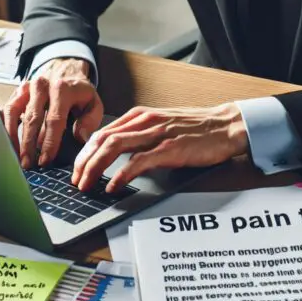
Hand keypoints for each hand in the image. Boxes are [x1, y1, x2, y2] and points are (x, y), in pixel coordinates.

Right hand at [3, 58, 102, 168]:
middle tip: (28, 164)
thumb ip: (90, 121)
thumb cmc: (79, 92)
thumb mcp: (94, 103)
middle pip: (32, 118)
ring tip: (16, 156)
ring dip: (13, 137)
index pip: (54, 119)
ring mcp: (27, 87)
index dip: (49, 142)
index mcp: (63, 89)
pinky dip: (5, 126)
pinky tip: (7, 141)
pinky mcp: (18, 91)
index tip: (45, 159)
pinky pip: (7, 109)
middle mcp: (42, 85)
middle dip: (28, 144)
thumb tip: (80, 137)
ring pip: (15, 113)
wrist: (67, 70)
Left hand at [71, 104, 248, 192]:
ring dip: (95, 167)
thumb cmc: (197, 128)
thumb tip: (116, 152)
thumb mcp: (162, 125)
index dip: (85, 152)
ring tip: (87, 183)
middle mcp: (145, 121)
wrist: (226, 126)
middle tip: (75, 180)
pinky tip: (113, 185)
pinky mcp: (170, 148)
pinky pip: (139, 161)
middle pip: (103, 139)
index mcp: (141, 115)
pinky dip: (122, 174)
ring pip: (115, 147)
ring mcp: (158, 134)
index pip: (102, 132)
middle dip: (84, 161)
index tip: (77, 168)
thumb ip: (140, 134)